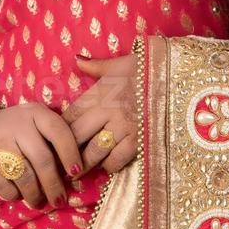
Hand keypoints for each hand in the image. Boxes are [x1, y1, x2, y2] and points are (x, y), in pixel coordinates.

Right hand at [0, 103, 83, 209]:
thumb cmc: (14, 129)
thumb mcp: (33, 122)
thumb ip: (51, 138)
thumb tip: (73, 172)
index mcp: (35, 113)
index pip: (59, 132)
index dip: (70, 154)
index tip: (76, 173)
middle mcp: (18, 125)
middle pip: (43, 160)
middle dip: (54, 185)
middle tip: (59, 200)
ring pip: (25, 176)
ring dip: (35, 195)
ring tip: (39, 202)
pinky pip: (4, 186)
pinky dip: (14, 195)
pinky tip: (18, 195)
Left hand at [63, 52, 137, 175]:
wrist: (176, 76)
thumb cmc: (146, 69)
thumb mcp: (119, 64)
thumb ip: (95, 66)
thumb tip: (76, 59)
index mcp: (99, 92)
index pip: (70, 116)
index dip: (59, 131)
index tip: (53, 139)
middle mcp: (107, 111)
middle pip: (76, 138)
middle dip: (66, 152)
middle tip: (61, 162)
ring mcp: (123, 127)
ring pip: (94, 153)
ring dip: (85, 163)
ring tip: (79, 169)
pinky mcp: (139, 140)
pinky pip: (116, 161)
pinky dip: (109, 166)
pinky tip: (107, 164)